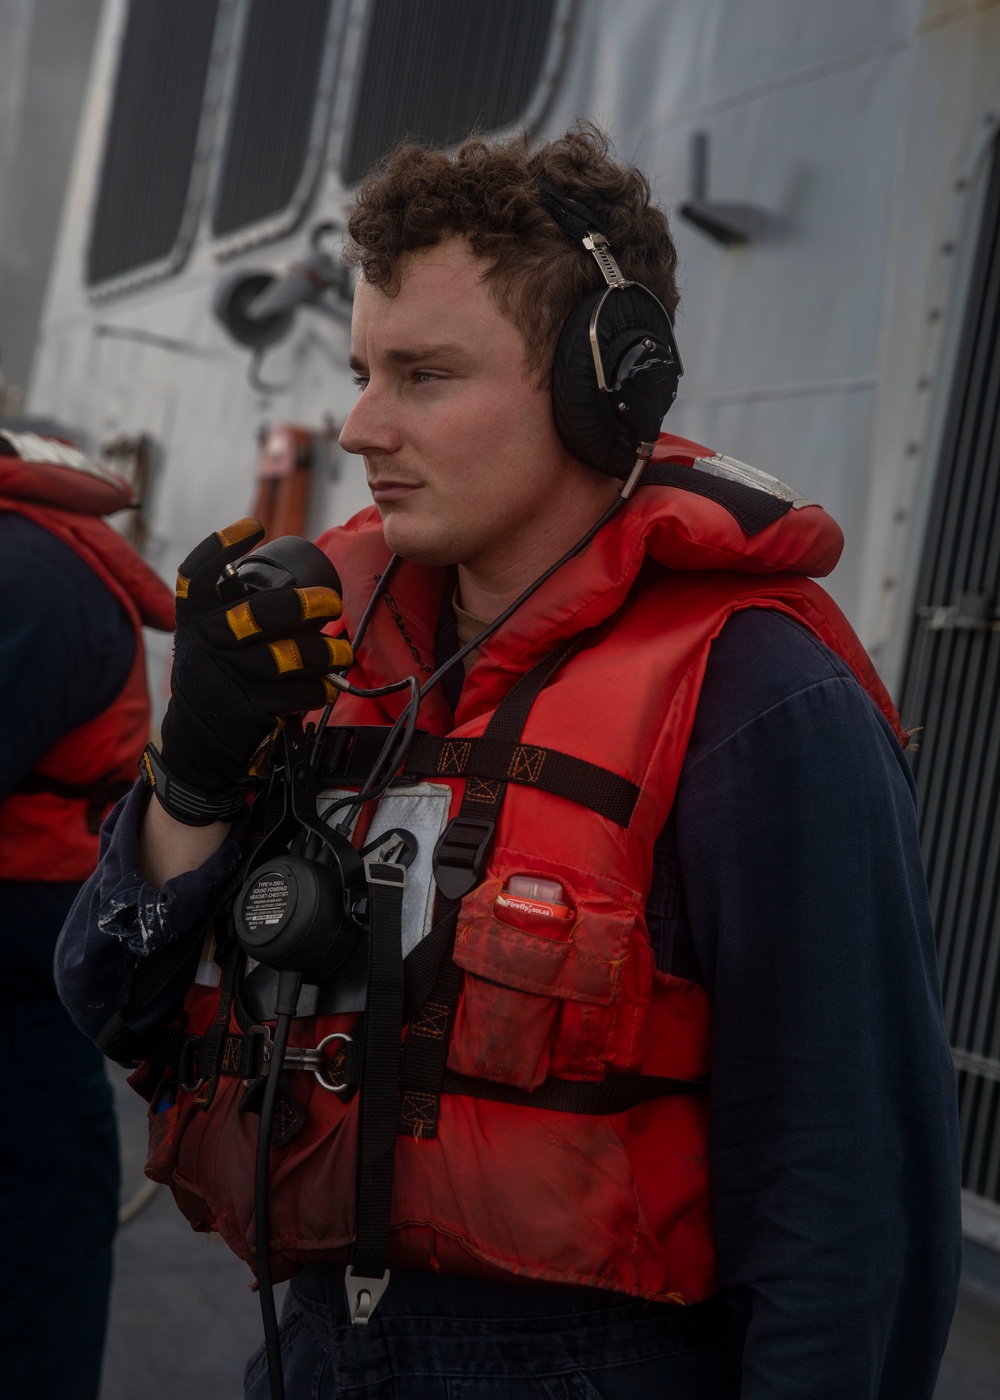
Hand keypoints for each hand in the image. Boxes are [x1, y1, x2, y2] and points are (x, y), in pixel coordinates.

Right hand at [157, 518, 351, 801]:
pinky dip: (319, 688)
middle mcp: (207, 641)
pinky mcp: (248, 708)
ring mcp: (228, 675)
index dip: (221, 546)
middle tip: (331, 603)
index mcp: (195, 618)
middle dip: (306, 605)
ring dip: (325, 653)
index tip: (253, 525)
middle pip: (262, 612)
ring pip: (288, 655)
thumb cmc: (218, 677)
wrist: (199, 741)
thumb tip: (294, 585)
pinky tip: (329, 686)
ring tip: (341, 652)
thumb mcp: (209, 640)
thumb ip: (231, 612)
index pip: (197, 573)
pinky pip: (296, 692)